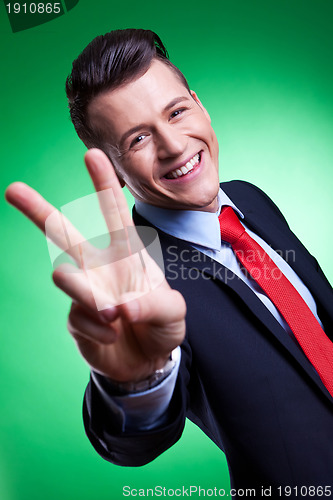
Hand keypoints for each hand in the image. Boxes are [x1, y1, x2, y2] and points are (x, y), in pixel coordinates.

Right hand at [5, 149, 185, 381]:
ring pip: (66, 277)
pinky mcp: (75, 319)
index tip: (92, 154)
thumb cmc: (164, 325)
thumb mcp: (174, 313)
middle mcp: (100, 268)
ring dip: (89, 295)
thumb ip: (155, 305)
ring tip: (113, 315)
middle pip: (64, 235)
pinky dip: (100, 332)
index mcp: (127, 256)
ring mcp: (85, 292)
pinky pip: (78, 318)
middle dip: (40, 212)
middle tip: (13, 190)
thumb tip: (121, 306)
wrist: (150, 360)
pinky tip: (112, 336)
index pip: (114, 215)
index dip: (103, 186)